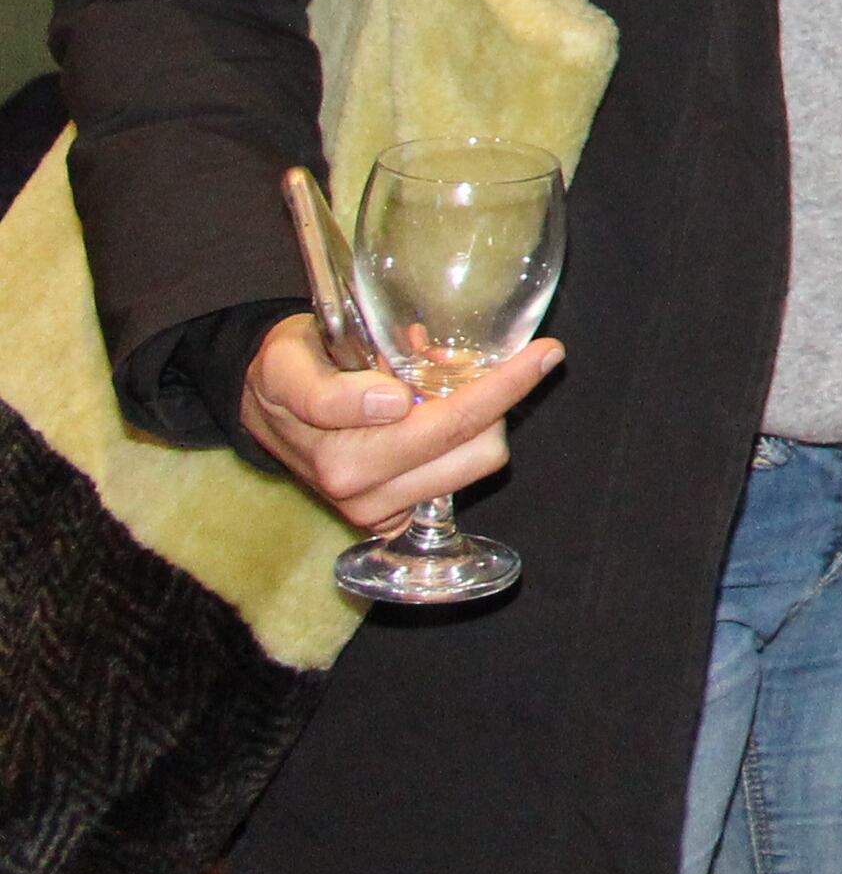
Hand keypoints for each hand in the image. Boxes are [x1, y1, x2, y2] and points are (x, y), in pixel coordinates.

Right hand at [242, 313, 562, 533]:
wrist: (262, 408)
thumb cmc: (288, 370)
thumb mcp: (289, 360)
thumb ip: (328, 388)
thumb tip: (392, 404)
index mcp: (337, 447)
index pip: (446, 421)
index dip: (503, 385)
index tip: (546, 353)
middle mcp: (357, 487)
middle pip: (476, 445)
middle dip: (496, 397)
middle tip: (480, 360)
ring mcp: (374, 510)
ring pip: (477, 464)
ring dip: (480, 422)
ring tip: (443, 388)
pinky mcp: (389, 520)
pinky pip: (458, 481)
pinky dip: (464, 446)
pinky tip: (437, 419)